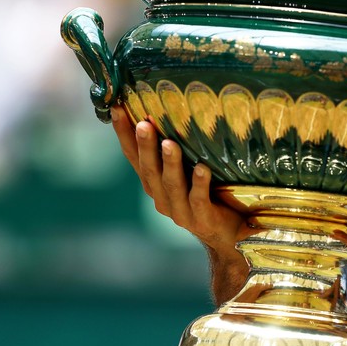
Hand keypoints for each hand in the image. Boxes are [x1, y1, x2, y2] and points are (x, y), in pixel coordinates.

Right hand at [109, 105, 249, 302]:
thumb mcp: (189, 172)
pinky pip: (199, 200)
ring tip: (169, 143)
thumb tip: (172, 108)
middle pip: (149, 170)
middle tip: (143, 124)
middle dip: (145, 146)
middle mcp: (162, 198)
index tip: (117, 110)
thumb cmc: (209, 195)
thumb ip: (180, 151)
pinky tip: (203, 169)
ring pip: (171, 184)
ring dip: (170, 163)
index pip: (134, 157)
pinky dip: (199, 184)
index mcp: (155, 185)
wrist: (229, 236)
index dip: (124, 135)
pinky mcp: (202, 219)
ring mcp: (181, 211)